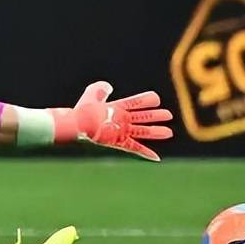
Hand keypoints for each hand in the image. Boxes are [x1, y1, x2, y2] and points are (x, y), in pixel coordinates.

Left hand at [51, 81, 172, 161]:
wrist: (75, 127)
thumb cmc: (81, 112)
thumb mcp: (91, 96)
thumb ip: (99, 89)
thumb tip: (108, 86)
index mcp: (115, 108)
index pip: (134, 102)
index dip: (145, 100)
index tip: (156, 98)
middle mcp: (120, 120)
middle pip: (141, 117)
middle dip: (155, 116)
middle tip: (169, 115)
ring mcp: (120, 131)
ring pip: (141, 131)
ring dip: (155, 132)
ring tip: (169, 132)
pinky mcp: (117, 142)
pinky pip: (134, 148)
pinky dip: (145, 152)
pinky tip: (155, 157)